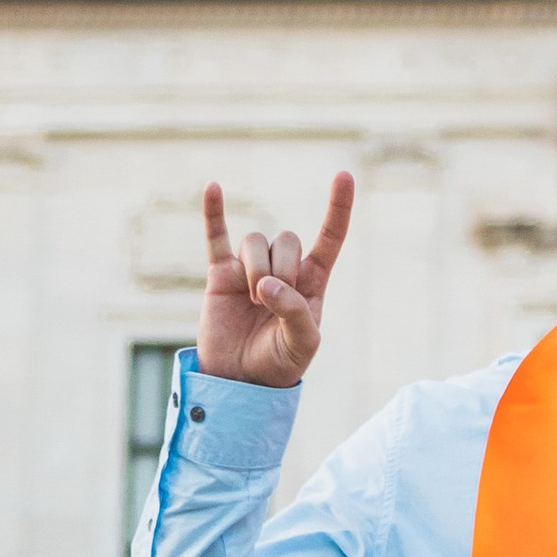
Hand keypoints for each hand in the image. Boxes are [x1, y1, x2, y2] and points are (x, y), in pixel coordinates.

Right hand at [196, 174, 353, 389]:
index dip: (338, 208)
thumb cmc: (279, 363)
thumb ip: (294, 311)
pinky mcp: (221, 274)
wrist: (240, 380)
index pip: (329, 237)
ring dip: (256, 268)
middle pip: (285, 239)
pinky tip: (213, 187)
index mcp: (311, 281)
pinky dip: (214, 213)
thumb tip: (267, 284)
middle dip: (282, 268)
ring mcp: (250, 268)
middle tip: (272, 302)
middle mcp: (282, 268)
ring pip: (255, 241)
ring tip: (254, 300)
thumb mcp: (303, 344)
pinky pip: (216, 237)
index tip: (343, 175)